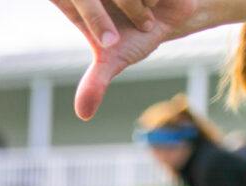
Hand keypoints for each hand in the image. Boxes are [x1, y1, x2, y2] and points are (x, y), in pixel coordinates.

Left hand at [49, 0, 203, 118]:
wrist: (173, 13)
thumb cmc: (135, 37)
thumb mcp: (115, 58)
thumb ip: (96, 81)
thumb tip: (83, 113)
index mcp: (77, 3)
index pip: (73, 5)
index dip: (92, 22)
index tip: (107, 37)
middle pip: (97, 1)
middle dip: (120, 16)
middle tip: (136, 29)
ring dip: (140, 9)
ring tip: (146, 14)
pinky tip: (156, 0)